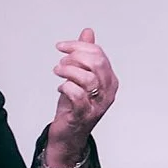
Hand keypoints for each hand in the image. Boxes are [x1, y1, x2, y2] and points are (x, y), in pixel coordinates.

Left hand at [46, 28, 116, 167]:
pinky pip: (78, 95)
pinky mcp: (84, 115)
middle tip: (61, 61)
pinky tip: (60, 88)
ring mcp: (98, 105)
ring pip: (87, 78)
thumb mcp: (80, 76)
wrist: (69, 135)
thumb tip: (88, 32)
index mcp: (110, 80)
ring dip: (68, 71)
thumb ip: (85, 54)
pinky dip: (66, 88)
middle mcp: (108, 92)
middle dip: (75, 57)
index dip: (78, 46)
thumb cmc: (74, 106)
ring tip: (58, 73)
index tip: (61, 46)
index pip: (99, 54)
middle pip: (97, 63)